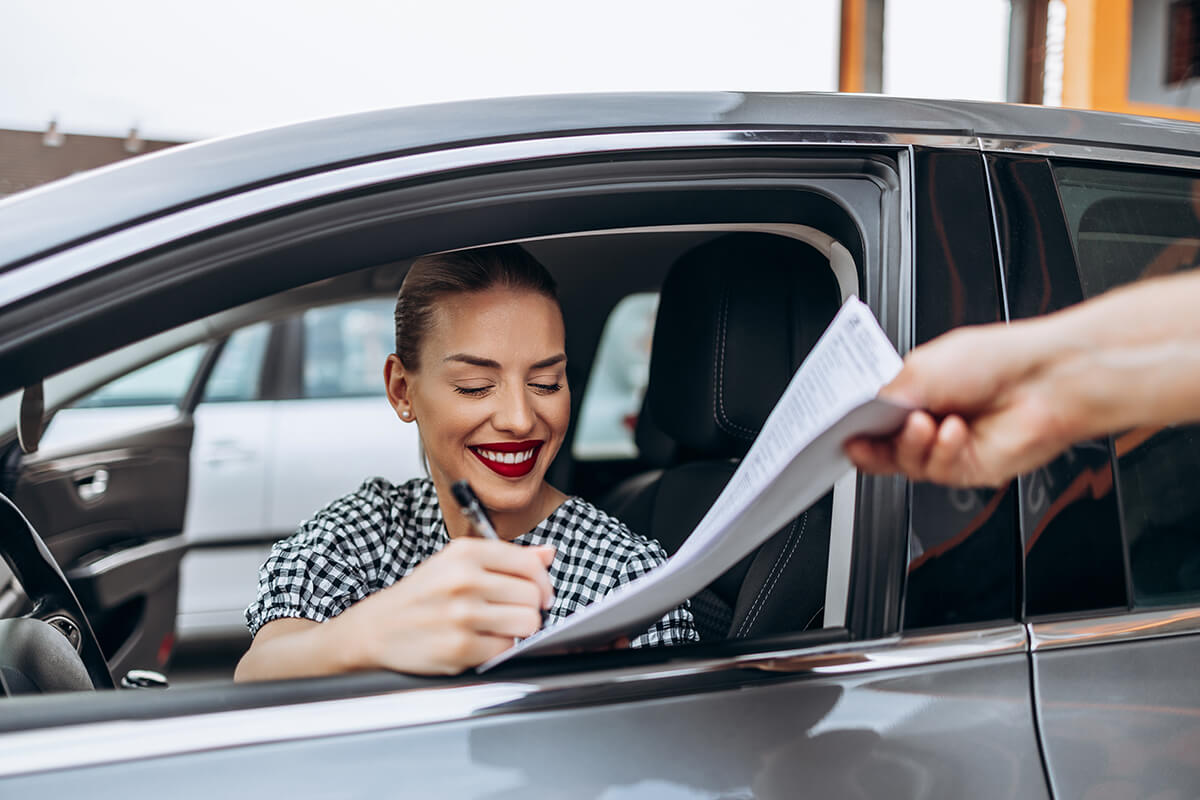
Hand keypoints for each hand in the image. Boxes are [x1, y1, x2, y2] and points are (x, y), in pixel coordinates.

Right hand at [332, 539, 555, 674]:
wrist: (376, 629)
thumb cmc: (421, 596)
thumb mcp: (456, 563)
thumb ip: (506, 558)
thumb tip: (548, 554)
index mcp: (465, 553)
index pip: (529, 563)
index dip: (542, 581)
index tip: (539, 593)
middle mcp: (464, 580)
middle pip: (533, 595)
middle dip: (530, 608)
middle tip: (511, 613)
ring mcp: (462, 614)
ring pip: (527, 622)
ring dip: (517, 629)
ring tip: (496, 627)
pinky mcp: (460, 647)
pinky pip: (506, 648)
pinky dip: (499, 648)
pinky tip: (479, 641)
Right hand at [845, 323, 1078, 486]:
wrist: (1046, 381)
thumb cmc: (997, 361)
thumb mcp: (922, 367)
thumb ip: (885, 394)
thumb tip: (859, 412)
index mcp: (916, 390)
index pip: (873, 415)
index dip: (853, 424)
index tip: (839, 426)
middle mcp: (930, 418)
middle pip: (882, 445)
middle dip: (872, 441)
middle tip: (862, 434)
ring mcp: (947, 446)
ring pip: (905, 462)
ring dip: (912, 444)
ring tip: (925, 424)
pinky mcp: (966, 468)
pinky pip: (936, 471)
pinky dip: (940, 452)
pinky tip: (952, 432)